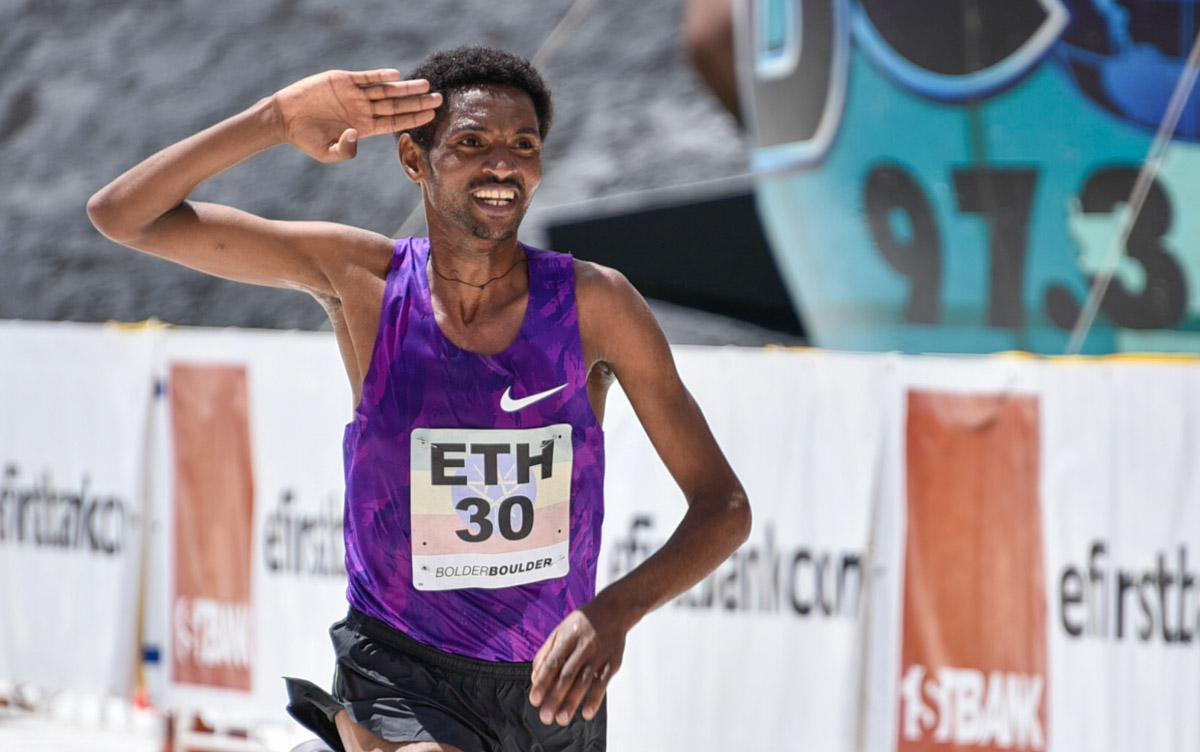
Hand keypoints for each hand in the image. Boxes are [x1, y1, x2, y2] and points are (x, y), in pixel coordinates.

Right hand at [270, 69, 441, 162]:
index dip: (413, 119)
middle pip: (396, 105)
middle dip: (418, 102)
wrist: (285, 118)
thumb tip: (356, 135)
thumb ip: (345, 150)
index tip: (431, 116)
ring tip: (425, 85)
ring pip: (385, 90)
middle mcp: (364, 109)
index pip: (395, 123)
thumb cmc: (307, 139)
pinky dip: (379, 76)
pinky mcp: (342, 80)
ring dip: (405, 88)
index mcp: (365, 127)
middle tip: (440, 99)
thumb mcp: (327, 153)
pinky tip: (395, 75)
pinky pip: (365, 78)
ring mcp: (354, 94)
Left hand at [528, 601, 627, 725]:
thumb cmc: (581, 625)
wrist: (613, 611)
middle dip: (555, 697)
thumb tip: (534, 678)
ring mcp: (599, 655)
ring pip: (584, 681)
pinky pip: (603, 682)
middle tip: (545, 717)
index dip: (542, 683)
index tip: (534, 700)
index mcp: (567, 638)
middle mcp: (583, 646)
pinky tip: (586, 713)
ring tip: (562, 719)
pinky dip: (595, 699)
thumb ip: (545, 653)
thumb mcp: (560, 632)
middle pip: (567, 675)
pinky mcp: (613, 662)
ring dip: (572, 702)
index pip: (552, 663)